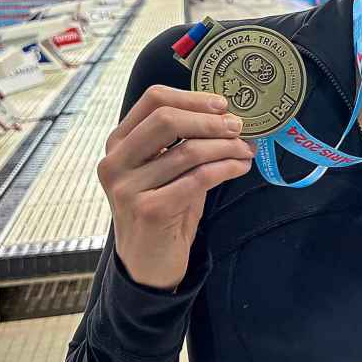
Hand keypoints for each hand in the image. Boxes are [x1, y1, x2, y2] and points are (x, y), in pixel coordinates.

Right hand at [97, 85, 253, 290]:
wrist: (147, 264)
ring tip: (246, 149)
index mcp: (118, 143)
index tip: (222, 104)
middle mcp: (115, 162)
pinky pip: (199, 178)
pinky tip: (240, 167)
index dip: (191, 97)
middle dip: (210, 120)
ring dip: (226, 146)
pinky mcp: (149, 210)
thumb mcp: (164, 169)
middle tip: (238, 126)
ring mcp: (128, 187)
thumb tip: (227, 116)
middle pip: (167, 119)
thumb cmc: (162, 209)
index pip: (153, 100)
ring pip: (188, 150)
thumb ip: (183, 141)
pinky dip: (226, 168)